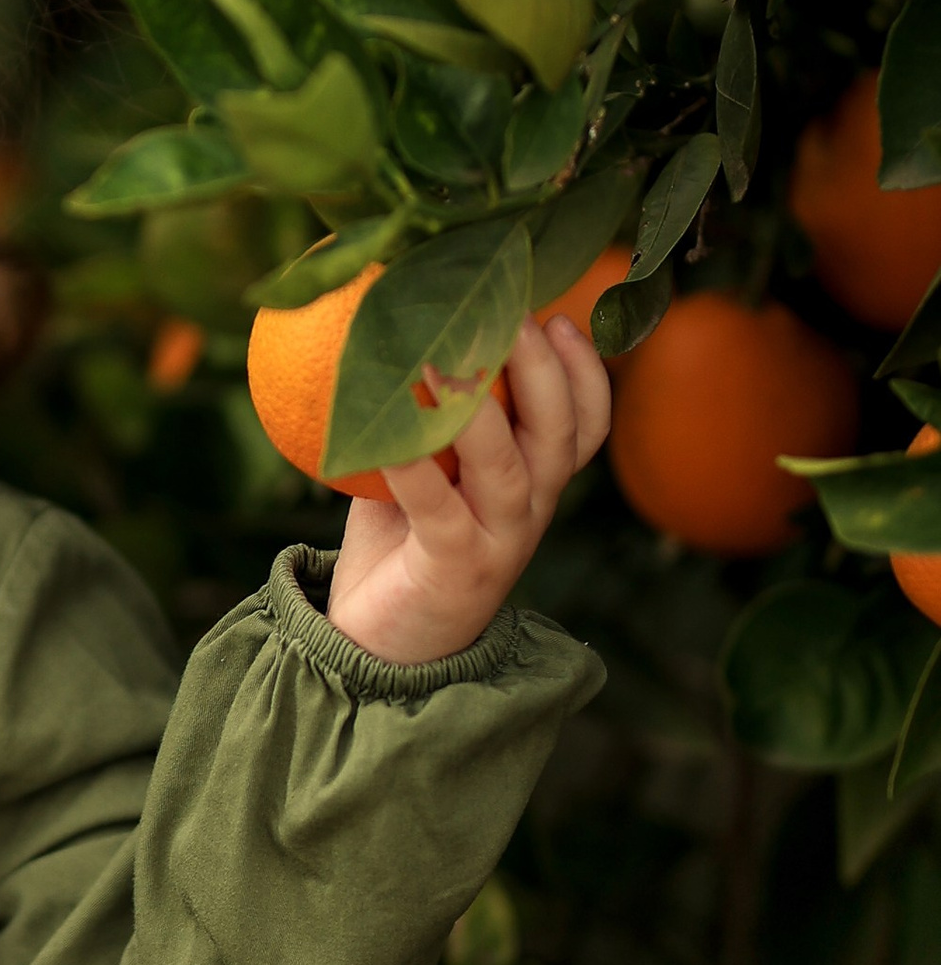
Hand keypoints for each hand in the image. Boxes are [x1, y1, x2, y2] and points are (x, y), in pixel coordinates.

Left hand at [325, 314, 610, 668]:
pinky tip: (382, 430)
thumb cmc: (397, 547)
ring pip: (507, 466)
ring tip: (444, 358)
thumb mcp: (422, 474)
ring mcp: (498, 542)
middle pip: (559, 433)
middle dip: (542, 369)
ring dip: (479, 408)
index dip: (584, 372)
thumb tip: (389, 330)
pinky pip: (435, 507)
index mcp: (533, 484)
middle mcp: (530, 511)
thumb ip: (424, 417)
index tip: (560, 318)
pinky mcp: (454, 569)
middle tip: (509, 314)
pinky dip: (413, 464)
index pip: (585, 426)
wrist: (378, 650)